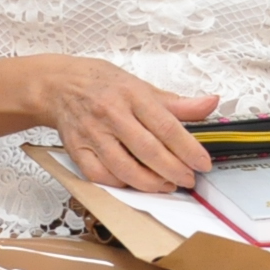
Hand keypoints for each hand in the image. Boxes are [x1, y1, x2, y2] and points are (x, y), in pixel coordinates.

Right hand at [40, 57, 215, 192]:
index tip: (203, 163)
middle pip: (148, 150)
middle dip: (173, 170)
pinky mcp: (77, 150)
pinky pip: (100, 176)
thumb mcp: (141, 86)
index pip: (166, 125)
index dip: (188, 148)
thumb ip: (177, 103)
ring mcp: (92, 134)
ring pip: (124, 167)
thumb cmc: (103, 84)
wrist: (59, 85)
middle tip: (189, 179)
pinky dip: (121, 184)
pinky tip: (136, 184)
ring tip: (167, 185)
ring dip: (150, 182)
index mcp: (132, 95)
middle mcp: (112, 114)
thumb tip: (210, 103)